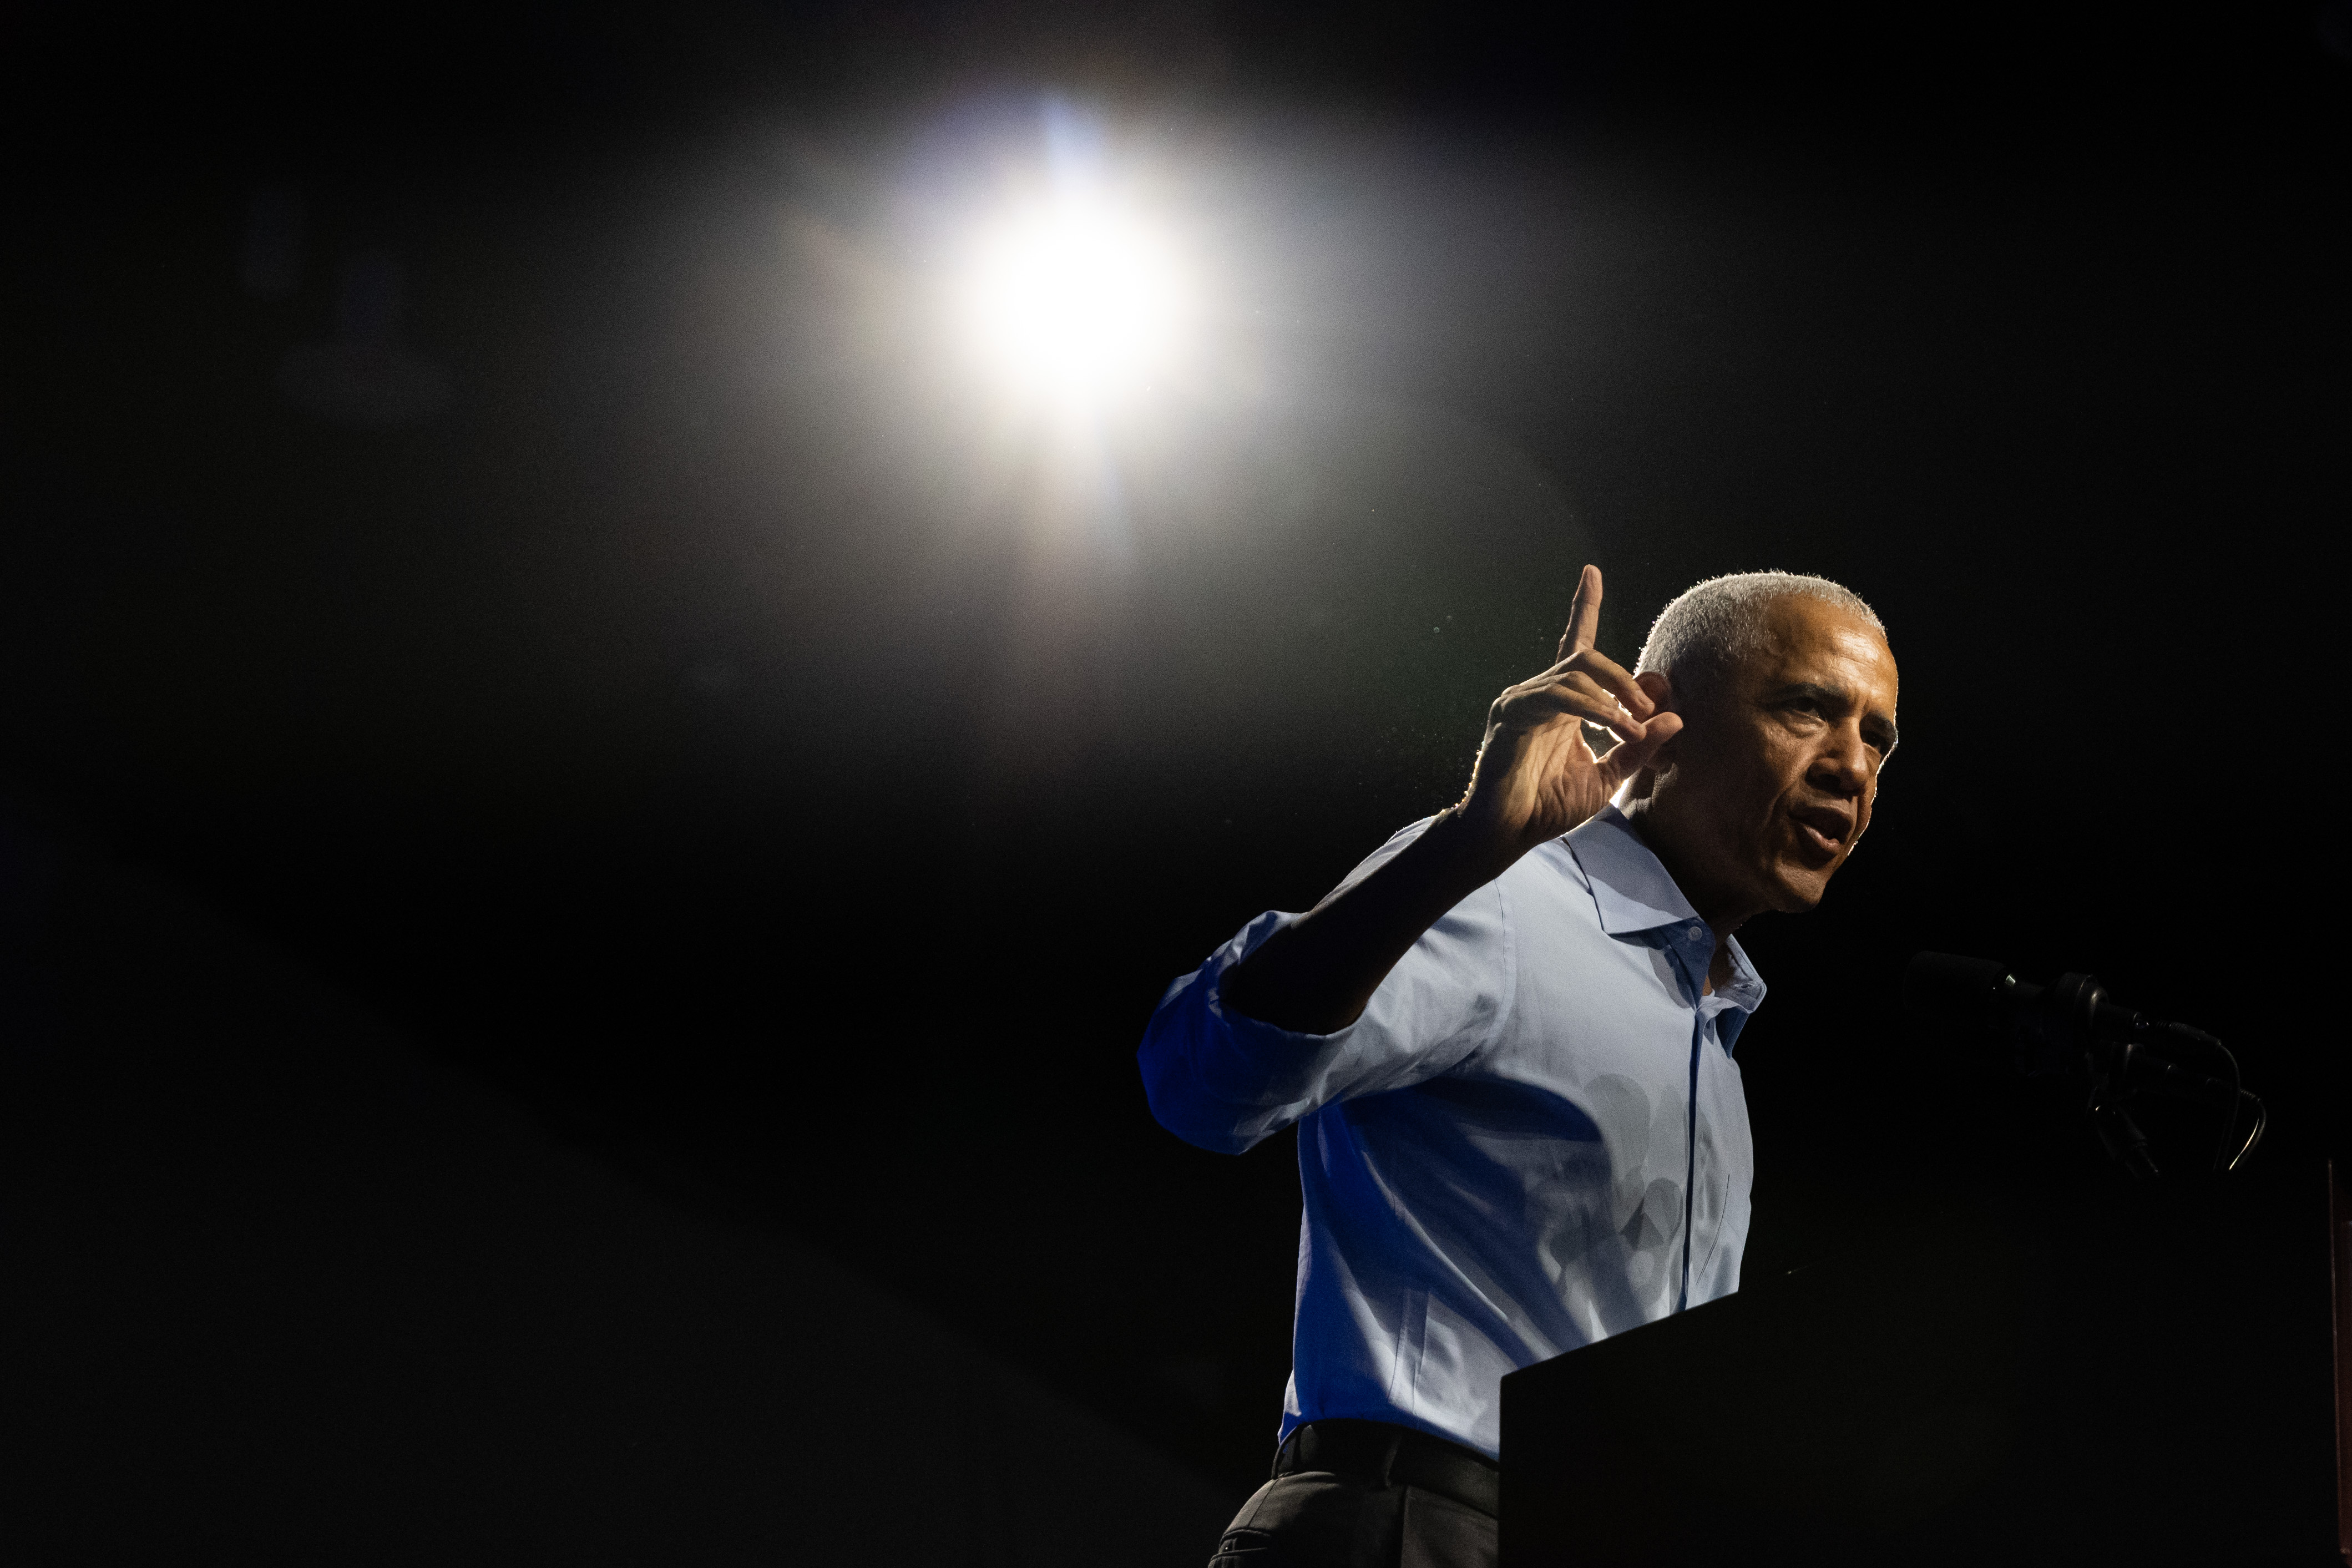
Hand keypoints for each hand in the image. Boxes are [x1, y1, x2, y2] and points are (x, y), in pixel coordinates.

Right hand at [1454, 565, 1683, 856]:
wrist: (1507, 834)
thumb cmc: (1549, 807)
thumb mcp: (1608, 777)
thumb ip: (1639, 748)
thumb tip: (1675, 717)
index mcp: (1561, 703)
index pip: (1576, 644)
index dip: (1584, 607)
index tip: (1591, 573)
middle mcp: (1539, 694)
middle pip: (1588, 656)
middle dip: (1626, 679)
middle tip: (1648, 715)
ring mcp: (1522, 702)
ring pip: (1577, 672)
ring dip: (1616, 699)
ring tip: (1634, 732)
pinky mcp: (1512, 715)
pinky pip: (1561, 695)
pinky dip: (1596, 710)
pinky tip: (1615, 730)